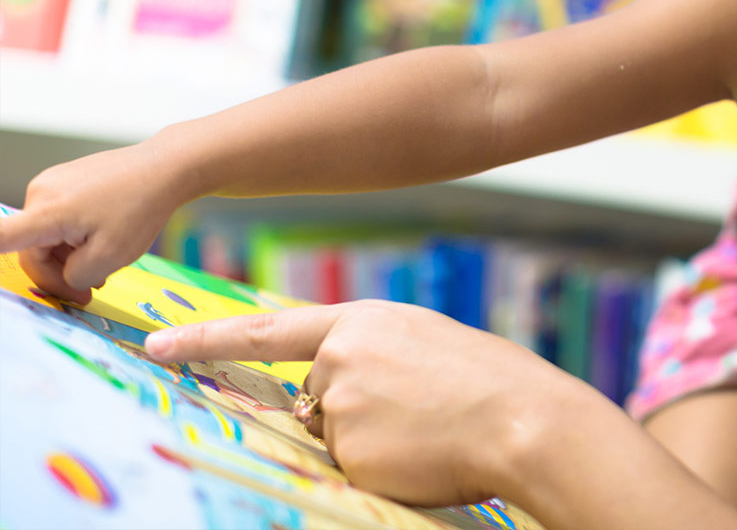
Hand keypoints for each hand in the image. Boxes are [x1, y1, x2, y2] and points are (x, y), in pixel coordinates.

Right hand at [1, 136, 195, 303]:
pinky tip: (100, 241)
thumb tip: (61, 278)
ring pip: (45, 239)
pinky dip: (74, 238)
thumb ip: (72, 279)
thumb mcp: (110, 258)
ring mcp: (49, 185)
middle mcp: (39, 194)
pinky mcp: (62, 183)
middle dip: (58, 276)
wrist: (165, 168)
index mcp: (46, 213)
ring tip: (104, 264)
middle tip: (90, 292)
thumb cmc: (140, 209)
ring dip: (68, 258)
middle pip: (31, 252)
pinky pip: (56, 222)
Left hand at [145, 300, 582, 507]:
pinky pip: (350, 471)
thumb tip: (331, 396)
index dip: (206, 340)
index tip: (157, 345)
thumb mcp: (424, 343)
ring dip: (371, 443)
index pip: (265, 333)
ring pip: (333, 438)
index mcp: (362, 321)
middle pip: (313, 399)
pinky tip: (421, 454)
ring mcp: (339, 407)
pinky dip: (381, 470)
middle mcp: (339, 359)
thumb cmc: (489, 381)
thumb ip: (370, 357)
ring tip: (430, 430)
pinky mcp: (348, 454)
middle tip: (417, 413)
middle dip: (351, 413)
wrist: (522, 417)